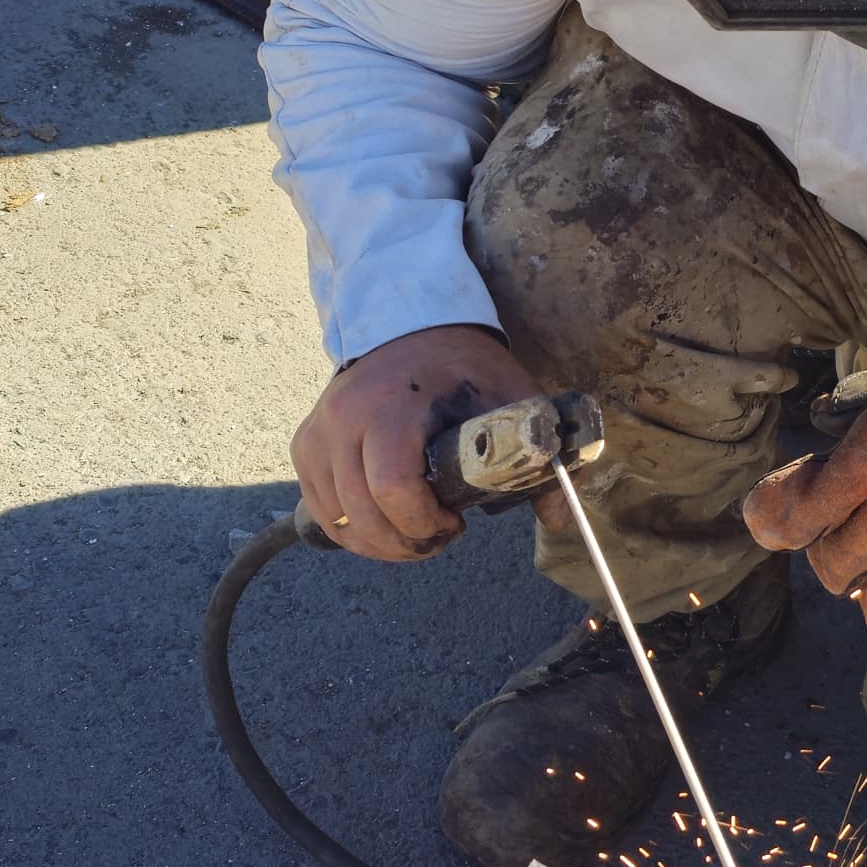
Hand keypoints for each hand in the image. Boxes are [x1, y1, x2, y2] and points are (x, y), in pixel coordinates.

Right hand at [292, 325, 526, 560]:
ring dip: (377, 544)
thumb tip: (561, 520)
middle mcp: (345, 418)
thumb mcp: (513, 400)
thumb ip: (540, 458)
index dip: (425, 523)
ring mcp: (319, 431)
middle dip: (405, 543)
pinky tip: (384, 524)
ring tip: (415, 533)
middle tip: (440, 537)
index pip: (393, 487)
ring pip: (336, 519)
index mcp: (394, 405)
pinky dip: (349, 530)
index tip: (458, 523)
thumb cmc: (465, 366)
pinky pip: (319, 507)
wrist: (412, 323)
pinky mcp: (305, 443)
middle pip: (362, 514)